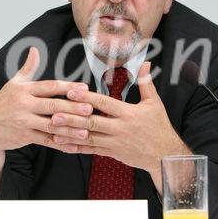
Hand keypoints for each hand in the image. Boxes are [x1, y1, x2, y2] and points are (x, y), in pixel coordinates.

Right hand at [0, 46, 92, 156]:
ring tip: (86, 129)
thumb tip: (34, 49)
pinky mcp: (24, 137)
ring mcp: (24, 122)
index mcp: (24, 90)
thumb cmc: (3, 103)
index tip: (84, 88)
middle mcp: (24, 105)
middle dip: (72, 108)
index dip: (67, 86)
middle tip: (90, 108)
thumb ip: (28, 68)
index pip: (49, 86)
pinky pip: (46, 141)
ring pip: (51, 125)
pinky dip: (60, 144)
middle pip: (52, 105)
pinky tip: (74, 146)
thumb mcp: (13, 83)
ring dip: (70, 128)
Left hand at [50, 61, 191, 191]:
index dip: (86, 97)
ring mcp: (114, 142)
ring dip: (69, 133)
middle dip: (72, 117)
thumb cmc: (159, 127)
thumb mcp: (154, 103)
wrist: (165, 155)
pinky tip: (64, 144)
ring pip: (88, 138)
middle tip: (54, 113)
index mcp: (128, 113)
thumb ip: (145, 82)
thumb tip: (145, 63)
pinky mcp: (112, 153)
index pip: (103, 103)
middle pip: (92, 122)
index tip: (71, 92)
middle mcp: (119, 128)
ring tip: (53, 129)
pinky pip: (92, 150)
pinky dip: (77, 147)